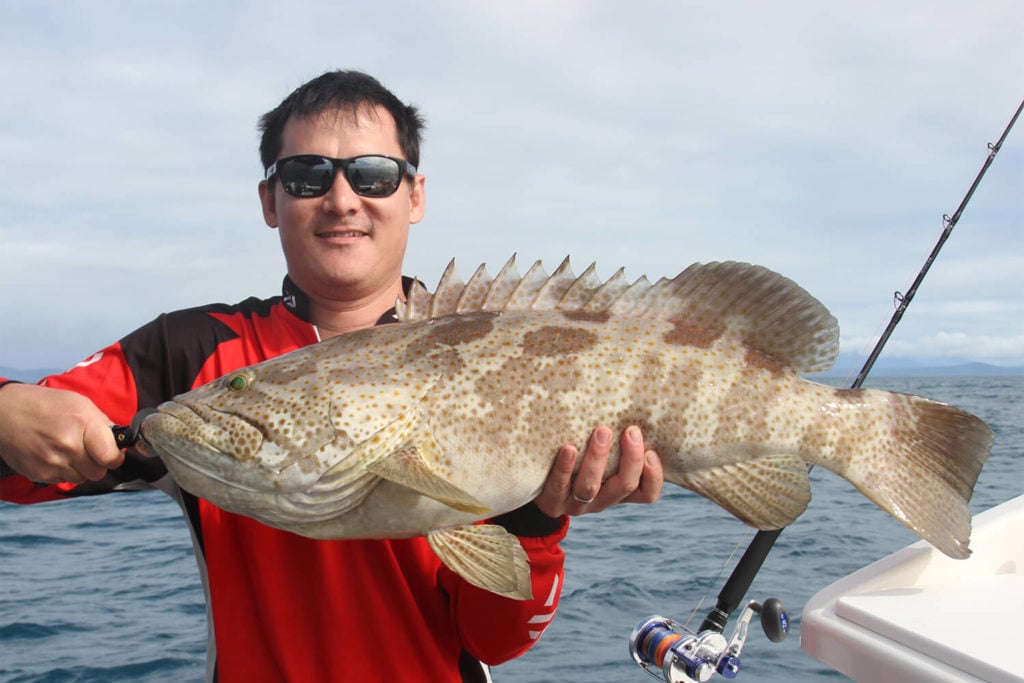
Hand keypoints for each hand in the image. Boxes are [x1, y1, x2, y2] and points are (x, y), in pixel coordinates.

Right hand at [0, 384, 122, 482]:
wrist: (6, 413)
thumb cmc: (47, 405)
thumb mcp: (81, 404)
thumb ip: (103, 424)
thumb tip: (119, 442)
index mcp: (82, 424)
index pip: (111, 458)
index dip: (115, 458)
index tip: (113, 454)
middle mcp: (68, 445)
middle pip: (98, 473)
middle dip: (98, 464)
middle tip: (89, 451)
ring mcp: (52, 462)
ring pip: (82, 479)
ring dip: (80, 469)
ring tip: (68, 451)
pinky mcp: (39, 474)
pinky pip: (63, 481)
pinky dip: (63, 471)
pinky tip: (54, 455)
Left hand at [533, 425, 662, 516]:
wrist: (539, 482)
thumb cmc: (578, 458)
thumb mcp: (602, 454)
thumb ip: (617, 438)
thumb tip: (631, 396)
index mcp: (618, 491)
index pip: (647, 494)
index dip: (654, 476)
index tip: (651, 452)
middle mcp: (601, 500)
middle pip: (624, 486)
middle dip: (630, 458)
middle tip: (631, 430)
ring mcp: (576, 504)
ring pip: (590, 486)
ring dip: (597, 458)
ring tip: (602, 431)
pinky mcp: (552, 501)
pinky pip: (559, 486)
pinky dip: (565, 467)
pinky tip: (569, 448)